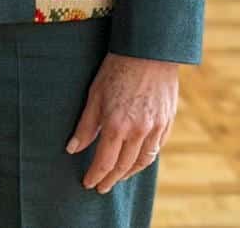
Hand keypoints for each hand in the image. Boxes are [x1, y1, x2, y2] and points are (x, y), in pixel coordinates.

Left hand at [66, 53, 178, 193]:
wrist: (149, 51)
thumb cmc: (116, 69)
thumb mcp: (95, 94)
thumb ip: (86, 125)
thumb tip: (72, 148)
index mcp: (117, 125)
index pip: (104, 162)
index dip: (95, 176)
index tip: (88, 183)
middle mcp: (138, 131)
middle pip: (123, 167)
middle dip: (110, 180)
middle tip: (101, 187)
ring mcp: (155, 128)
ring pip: (142, 162)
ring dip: (128, 174)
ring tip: (117, 177)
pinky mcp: (167, 123)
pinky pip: (156, 149)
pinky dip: (144, 159)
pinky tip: (136, 161)